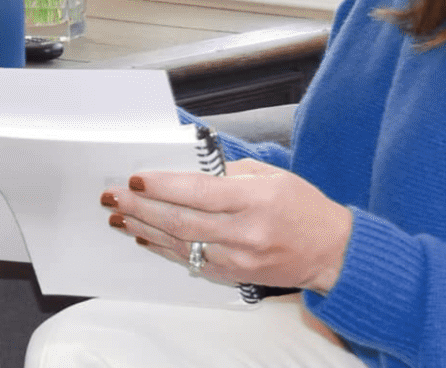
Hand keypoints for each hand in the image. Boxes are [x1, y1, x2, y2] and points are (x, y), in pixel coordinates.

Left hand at [101, 158, 353, 294]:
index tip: (136, 177)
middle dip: (142, 207)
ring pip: (181, 243)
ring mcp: (239, 259)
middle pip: (182, 220)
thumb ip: (229, 173)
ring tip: (119, 215)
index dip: (164, 186)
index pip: (200, 192)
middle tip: (114, 196)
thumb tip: (187, 170)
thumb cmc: (302, 207)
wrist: (331, 252)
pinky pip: (190, 260)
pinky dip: (163, 248)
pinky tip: (144, 236)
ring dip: (145, 228)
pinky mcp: (234, 276)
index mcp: (257, 200)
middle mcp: (246, 232)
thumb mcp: (272, 175)